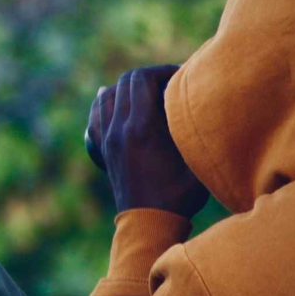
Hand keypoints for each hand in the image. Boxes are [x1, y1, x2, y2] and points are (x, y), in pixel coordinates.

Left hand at [86, 65, 208, 216]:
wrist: (149, 224)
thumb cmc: (180, 193)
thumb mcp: (196, 158)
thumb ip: (195, 127)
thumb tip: (198, 100)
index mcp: (140, 127)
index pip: (142, 78)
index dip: (163, 71)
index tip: (181, 79)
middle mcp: (118, 130)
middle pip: (124, 82)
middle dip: (148, 77)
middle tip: (169, 86)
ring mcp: (107, 140)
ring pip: (106, 96)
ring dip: (126, 89)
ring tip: (148, 95)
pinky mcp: (103, 151)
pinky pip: (96, 117)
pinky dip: (105, 105)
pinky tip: (115, 106)